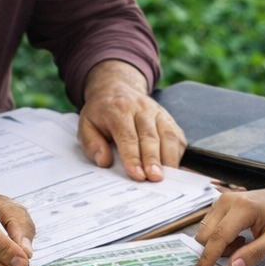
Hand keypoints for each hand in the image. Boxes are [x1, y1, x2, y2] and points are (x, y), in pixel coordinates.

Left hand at [78, 62, 185, 180]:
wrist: (117, 87)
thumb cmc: (101, 111)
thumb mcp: (86, 124)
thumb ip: (92, 144)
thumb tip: (104, 161)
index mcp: (119, 110)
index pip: (128, 137)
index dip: (133, 157)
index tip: (137, 175)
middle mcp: (142, 109)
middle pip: (150, 137)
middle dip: (153, 160)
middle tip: (155, 178)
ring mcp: (158, 112)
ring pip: (169, 136)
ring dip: (169, 158)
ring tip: (168, 177)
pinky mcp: (169, 118)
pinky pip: (177, 136)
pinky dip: (177, 154)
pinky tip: (174, 167)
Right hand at [190, 184, 264, 265]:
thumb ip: (253, 254)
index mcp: (243, 208)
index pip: (219, 237)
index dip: (208, 258)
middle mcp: (227, 201)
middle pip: (206, 235)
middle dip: (218, 250)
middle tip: (242, 247)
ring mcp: (220, 201)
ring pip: (204, 232)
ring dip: (219, 244)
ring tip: (241, 240)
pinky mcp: (217, 204)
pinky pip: (207, 227)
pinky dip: (218, 237)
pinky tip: (236, 234)